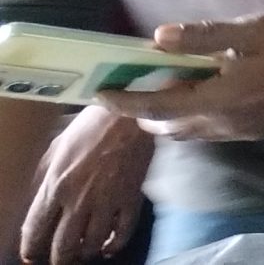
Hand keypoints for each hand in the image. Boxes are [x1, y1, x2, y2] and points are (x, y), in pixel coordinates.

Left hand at [19, 107, 149, 264]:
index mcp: (56, 187)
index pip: (36, 229)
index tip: (31, 254)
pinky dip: (114, 245)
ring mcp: (108, 202)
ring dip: (85, 252)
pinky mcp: (132, 198)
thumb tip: (38, 199)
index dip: (30, 247)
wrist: (130, 115)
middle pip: (64, 245)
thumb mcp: (56, 148)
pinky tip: (108, 247)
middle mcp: (79, 200)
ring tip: (82, 251)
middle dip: (59, 257)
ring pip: (92, 243)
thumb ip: (45, 176)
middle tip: (59, 258)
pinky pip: (123, 232)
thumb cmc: (90, 126)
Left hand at [94, 16, 263, 143]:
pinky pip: (209, 130)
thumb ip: (203, 35)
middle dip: (145, 109)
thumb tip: (158, 38)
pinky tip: (205, 92)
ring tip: (170, 85)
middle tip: (138, 82)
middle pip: (168, 126)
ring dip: (170, 114)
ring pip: (188, 131)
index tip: (101, 92)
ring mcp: (239, 131)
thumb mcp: (250, 31)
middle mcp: (222, 124)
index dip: (125, 101)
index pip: (157, 106)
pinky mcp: (254, 130)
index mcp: (217, 100)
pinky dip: (193, 115)